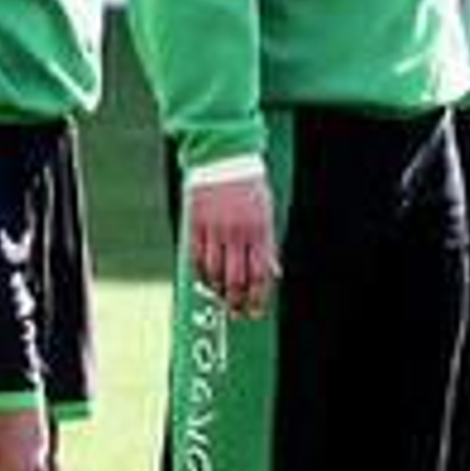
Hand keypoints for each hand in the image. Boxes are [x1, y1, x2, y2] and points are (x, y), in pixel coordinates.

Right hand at [188, 175, 279, 318]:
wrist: (223, 157)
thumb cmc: (249, 185)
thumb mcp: (267, 212)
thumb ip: (268, 244)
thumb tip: (273, 272)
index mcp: (259, 229)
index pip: (259, 273)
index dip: (258, 297)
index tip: (256, 311)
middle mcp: (237, 232)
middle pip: (236, 278)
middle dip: (238, 301)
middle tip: (239, 313)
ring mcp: (215, 230)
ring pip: (215, 272)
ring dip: (219, 291)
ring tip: (224, 300)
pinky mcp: (196, 225)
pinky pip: (199, 258)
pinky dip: (203, 273)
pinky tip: (208, 281)